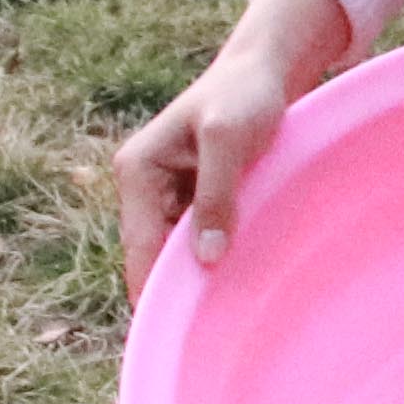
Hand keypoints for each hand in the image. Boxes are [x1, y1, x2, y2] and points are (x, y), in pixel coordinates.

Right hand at [113, 0, 355, 300]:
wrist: (266, 70)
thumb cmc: (245, 96)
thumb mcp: (229, 140)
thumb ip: (215, 194)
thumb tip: (205, 258)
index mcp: (137, 170)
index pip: (139, 246)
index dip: (155, 290)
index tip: (175, 333)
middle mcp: (143, 186)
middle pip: (152, 255)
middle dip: (178, 285)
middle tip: (210, 330)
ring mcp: (166, 194)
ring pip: (175, 252)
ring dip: (198, 272)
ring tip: (227, 309)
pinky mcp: (191, 198)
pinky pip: (195, 239)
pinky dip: (213, 256)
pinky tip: (236, 279)